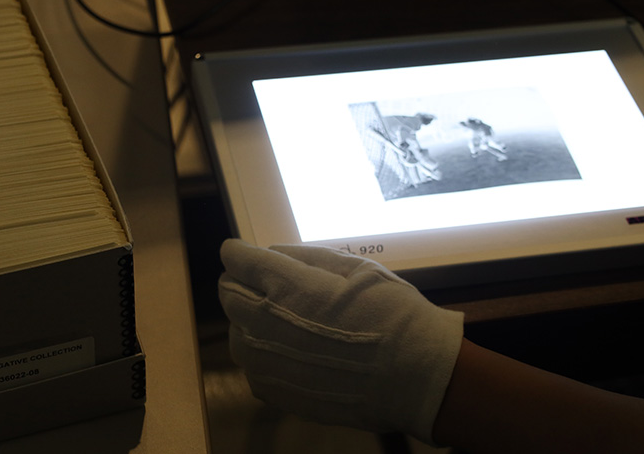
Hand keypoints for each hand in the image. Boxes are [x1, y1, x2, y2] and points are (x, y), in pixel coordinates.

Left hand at [218, 239, 463, 444]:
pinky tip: (285, 351)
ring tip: (272, 317)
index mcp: (287, 286)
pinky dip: (261, 354)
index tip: (238, 251)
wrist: (415, 376)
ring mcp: (268, 363)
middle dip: (238, 281)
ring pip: (236, 333)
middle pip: (228, 294)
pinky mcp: (278, 392)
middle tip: (254, 280)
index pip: (239, 261)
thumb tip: (272, 254)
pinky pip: (252, 368)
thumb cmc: (394, 315)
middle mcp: (267, 324)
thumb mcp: (357, 269)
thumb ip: (307, 258)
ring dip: (246, 320)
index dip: (237, 252)